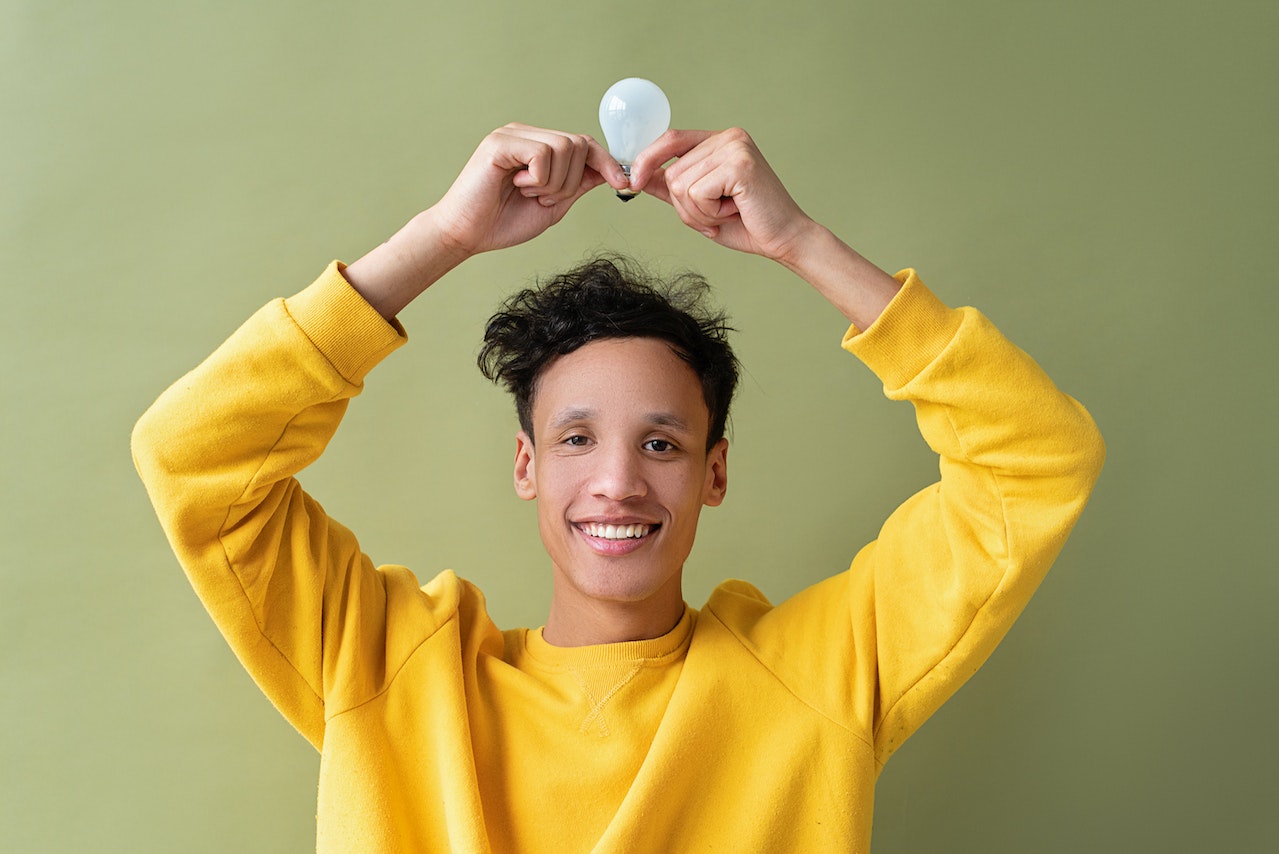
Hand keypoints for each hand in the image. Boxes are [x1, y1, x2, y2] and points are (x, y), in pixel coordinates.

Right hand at [431, 123, 627, 256]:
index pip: (584, 144)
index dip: (607, 163)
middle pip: (579, 145)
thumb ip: (578, 185)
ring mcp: (513, 135)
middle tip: (542, 198)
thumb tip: (611, 173)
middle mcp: (528, 135)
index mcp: (540, 147)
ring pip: (565, 148)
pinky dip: (538, 178)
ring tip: (528, 193)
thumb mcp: (553, 205)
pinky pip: (543, 154)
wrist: (467, 235)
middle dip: (571, 182)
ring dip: (554, 183)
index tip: (623, 184)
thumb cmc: (504, 222)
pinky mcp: (500, 142)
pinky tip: (516, 185)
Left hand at [628, 128, 815, 261]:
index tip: (633, 182)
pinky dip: (709, 213)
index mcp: (720, 141)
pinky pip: (696, 193)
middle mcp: (728, 137)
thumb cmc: (747, 223)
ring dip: (698, 212)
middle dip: (685, 205)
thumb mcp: (699, 205)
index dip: (647, 160)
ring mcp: (735, 148)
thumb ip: (672, 188)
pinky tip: (734, 211)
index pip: (670, 139)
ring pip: (681, 184)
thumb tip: (638, 177)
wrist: (785, 239)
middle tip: (716, 214)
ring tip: (727, 212)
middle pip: (673, 171)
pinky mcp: (739, 164)